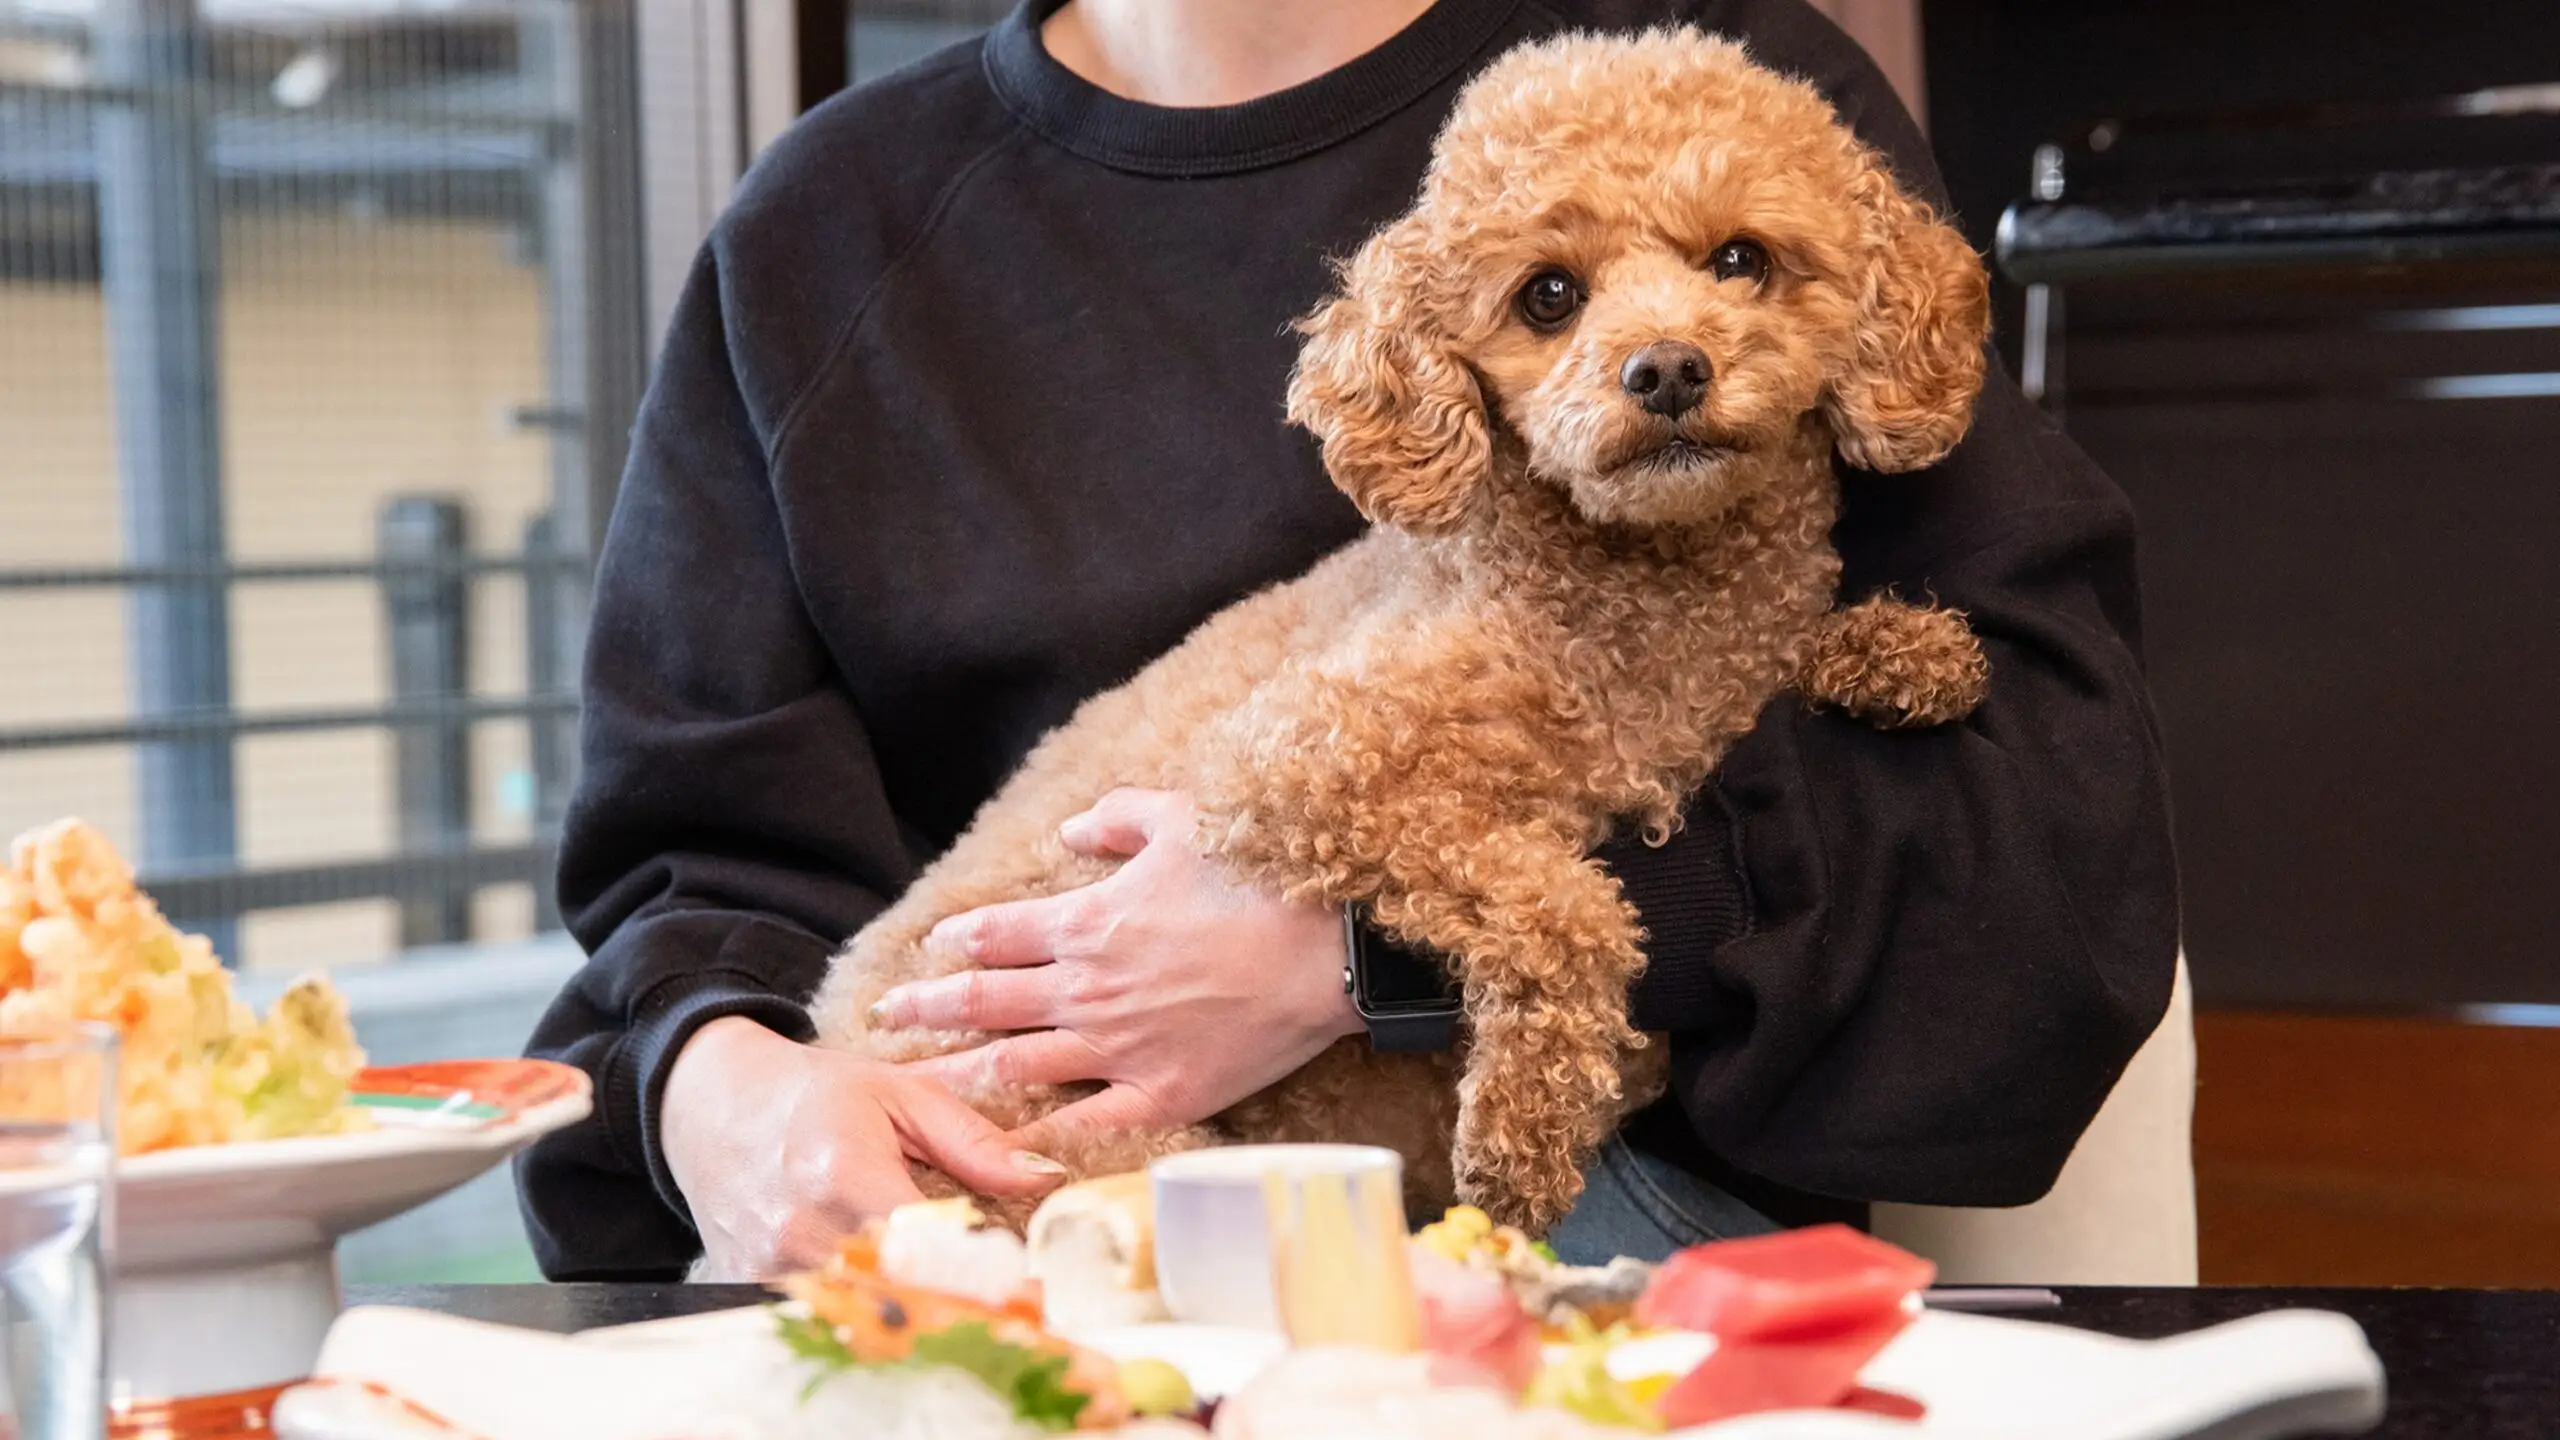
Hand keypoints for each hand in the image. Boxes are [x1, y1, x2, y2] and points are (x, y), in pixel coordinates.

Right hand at [661, 1015, 1066, 1280]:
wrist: (710, 1100)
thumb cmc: (813, 1092)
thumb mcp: (901, 1095)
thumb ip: (974, 1142)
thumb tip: (1046, 1176)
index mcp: (844, 1172)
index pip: (923, 1248)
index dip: (976, 1271)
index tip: (1022, 1284)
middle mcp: (801, 1227)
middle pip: (895, 1293)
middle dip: (952, 1302)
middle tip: (1000, 1302)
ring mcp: (770, 1263)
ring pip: (858, 1312)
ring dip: (910, 1310)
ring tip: (954, 1299)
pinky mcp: (750, 1282)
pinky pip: (819, 1312)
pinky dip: (861, 1310)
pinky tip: (894, 1296)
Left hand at [873, 788, 1362, 1147]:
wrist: (1328, 943)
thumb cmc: (1260, 873)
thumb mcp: (1181, 816)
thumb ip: (1116, 819)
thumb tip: (1070, 833)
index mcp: (1087, 921)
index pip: (997, 935)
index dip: (958, 942)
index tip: (932, 952)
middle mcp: (1087, 988)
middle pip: (982, 1002)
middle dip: (926, 1012)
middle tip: (882, 1021)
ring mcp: (1118, 1047)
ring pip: (1012, 1065)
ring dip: (956, 1076)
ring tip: (913, 1090)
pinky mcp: (1160, 1093)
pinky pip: (1082, 1127)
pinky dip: (1034, 1142)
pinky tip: (997, 1157)